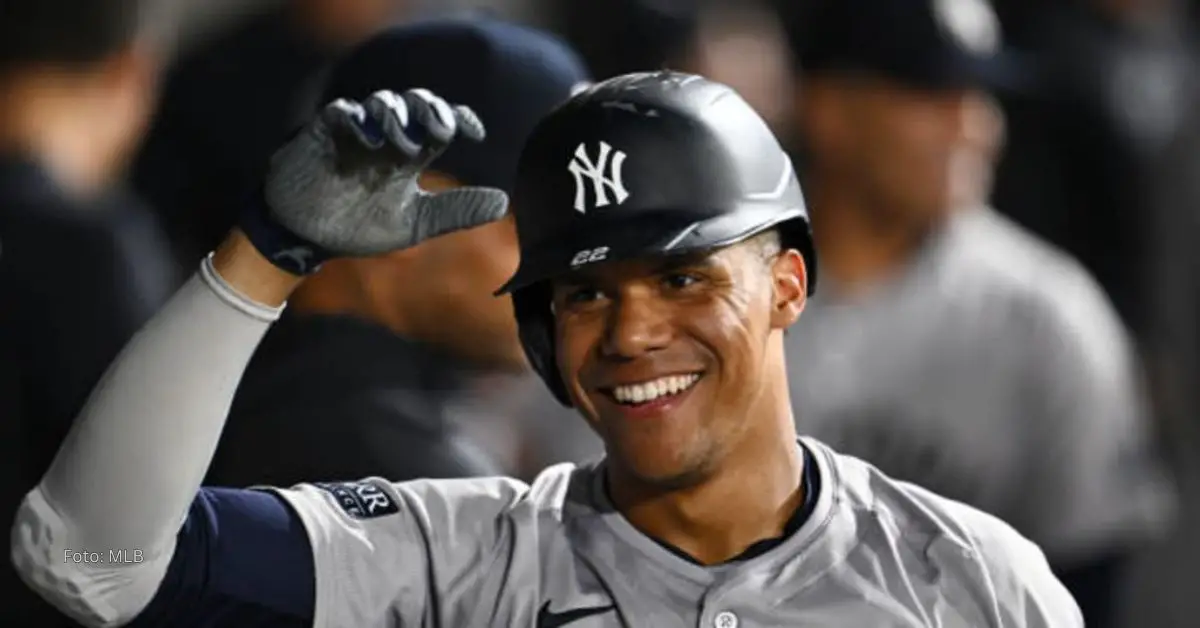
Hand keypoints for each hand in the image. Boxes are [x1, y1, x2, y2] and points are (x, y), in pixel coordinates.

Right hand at [260, 89, 508, 258]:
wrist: (305, 239)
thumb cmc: (358, 227)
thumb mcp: (415, 224)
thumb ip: (456, 212)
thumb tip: (504, 202)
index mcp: (409, 154)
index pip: (441, 123)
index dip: (460, 118)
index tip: (476, 133)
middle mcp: (386, 137)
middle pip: (415, 103)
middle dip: (431, 108)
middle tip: (443, 130)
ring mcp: (355, 132)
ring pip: (382, 102)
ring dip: (399, 117)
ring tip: (407, 145)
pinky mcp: (322, 134)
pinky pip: (342, 113)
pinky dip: (358, 120)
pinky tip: (372, 140)